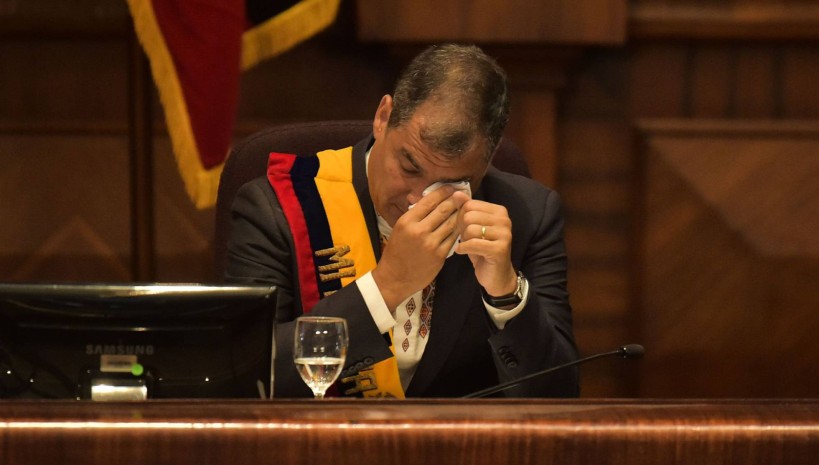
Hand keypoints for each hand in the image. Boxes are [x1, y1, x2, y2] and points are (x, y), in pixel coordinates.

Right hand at [372, 186, 467, 308]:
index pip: (429, 201)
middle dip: (455, 200)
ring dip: (460, 214)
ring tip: (466, 208)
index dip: (443, 192)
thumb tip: (424, 196)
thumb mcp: (399, 229)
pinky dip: (459, 230)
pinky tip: (462, 225)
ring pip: (451, 223)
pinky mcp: (440, 255)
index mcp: (407, 221)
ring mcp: (431, 243)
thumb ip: (413, 214)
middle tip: (463, 195)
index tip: (451, 188)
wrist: (395, 278)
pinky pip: (453, 238)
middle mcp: (419, 230)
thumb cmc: (396, 252)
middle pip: (443, 210)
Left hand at [455, 199, 517, 296]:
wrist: (496, 276)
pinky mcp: (500, 249)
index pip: (469, 204)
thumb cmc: (482, 250)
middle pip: (468, 216)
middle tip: (467, 239)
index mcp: (499, 210)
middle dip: (462, 229)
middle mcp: (504, 219)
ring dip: (464, 240)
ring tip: (469, 246)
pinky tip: (464, 252)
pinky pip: (473, 243)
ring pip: (470, 229)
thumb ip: (465, 209)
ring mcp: (504, 234)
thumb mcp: (472, 227)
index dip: (461, 217)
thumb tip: (456, 192)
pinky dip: (464, 248)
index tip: (465, 229)